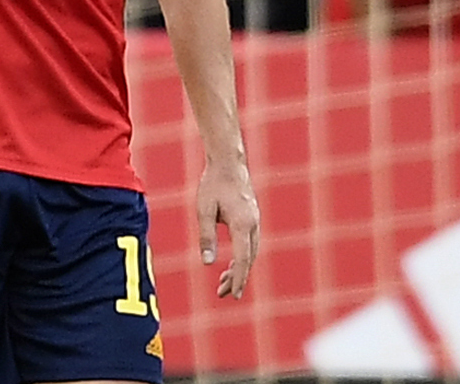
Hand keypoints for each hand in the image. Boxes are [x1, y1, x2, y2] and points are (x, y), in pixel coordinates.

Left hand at [196, 154, 258, 297]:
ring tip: (223, 284)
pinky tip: (231, 265)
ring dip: (239, 269)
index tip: (232, 294)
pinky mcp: (252, 219)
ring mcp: (255, 222)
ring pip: (250, 253)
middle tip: (223, 295)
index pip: (242, 259)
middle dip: (236, 279)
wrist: (228, 164)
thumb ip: (206, 236)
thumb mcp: (204, 210)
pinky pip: (250, 244)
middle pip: (248, 260)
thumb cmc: (213, 185)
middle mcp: (253, 225)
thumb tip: (208, 263)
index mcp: (242, 224)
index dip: (237, 278)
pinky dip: (242, 257)